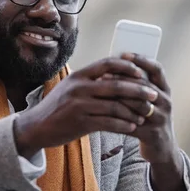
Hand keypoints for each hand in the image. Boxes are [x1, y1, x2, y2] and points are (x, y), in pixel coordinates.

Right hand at [13, 57, 158, 158]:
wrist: (36, 127)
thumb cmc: (57, 107)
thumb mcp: (70, 87)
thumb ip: (91, 81)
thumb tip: (116, 73)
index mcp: (79, 76)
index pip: (108, 64)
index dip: (128, 67)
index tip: (142, 73)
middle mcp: (79, 88)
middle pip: (116, 85)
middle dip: (138, 91)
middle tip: (154, 95)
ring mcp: (79, 106)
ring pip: (114, 107)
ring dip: (133, 112)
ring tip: (145, 115)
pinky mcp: (80, 123)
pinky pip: (108, 123)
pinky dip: (123, 125)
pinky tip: (132, 127)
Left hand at [103, 54, 178, 163]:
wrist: (162, 149)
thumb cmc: (149, 120)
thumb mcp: (149, 100)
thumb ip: (137, 86)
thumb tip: (113, 66)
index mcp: (164, 90)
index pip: (157, 69)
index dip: (141, 60)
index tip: (123, 54)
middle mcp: (165, 102)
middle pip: (145, 85)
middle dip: (123, 79)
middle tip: (104, 75)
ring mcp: (161, 119)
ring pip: (139, 104)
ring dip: (119, 98)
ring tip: (101, 94)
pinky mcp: (152, 134)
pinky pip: (132, 125)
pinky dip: (117, 120)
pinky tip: (103, 116)